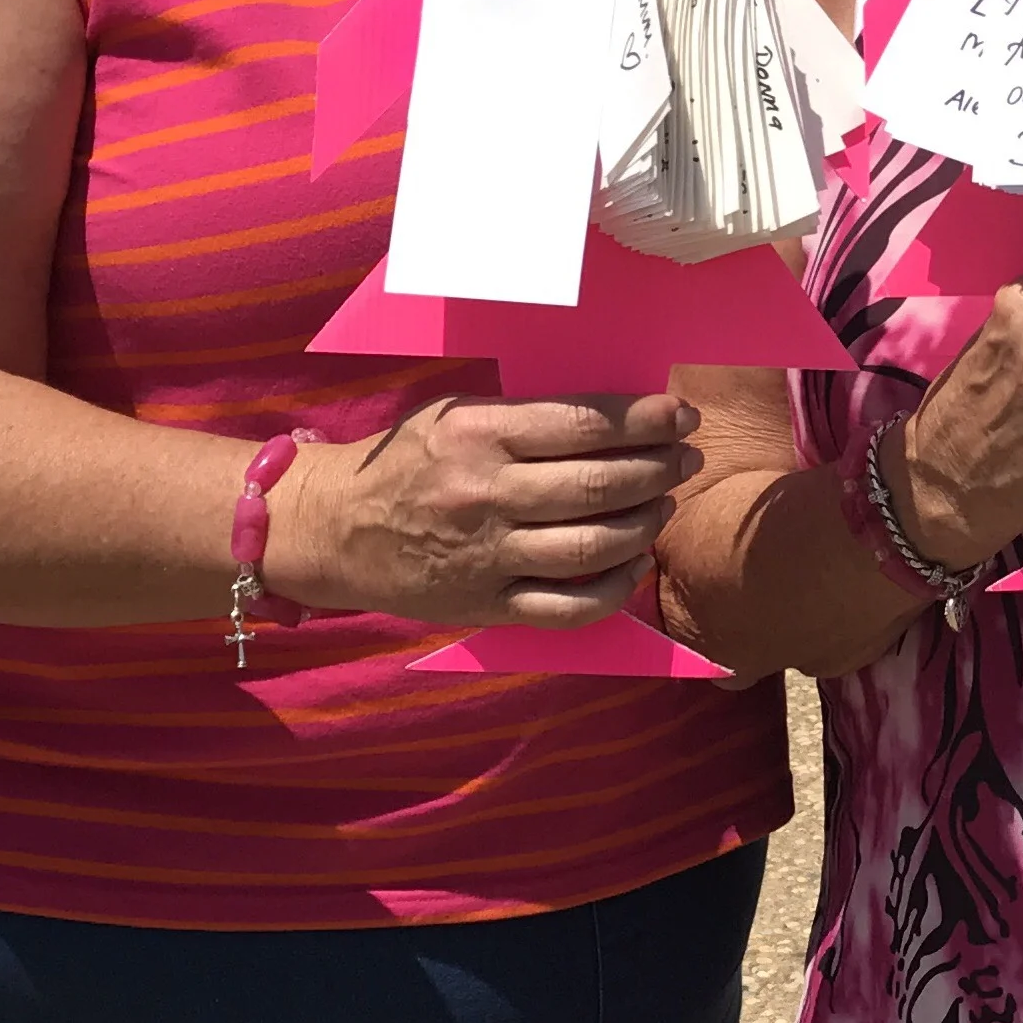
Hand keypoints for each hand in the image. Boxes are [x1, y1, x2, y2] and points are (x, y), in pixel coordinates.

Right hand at [268, 393, 700, 628]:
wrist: (334, 529)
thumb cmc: (407, 462)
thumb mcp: (456, 415)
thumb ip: (526, 416)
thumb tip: (615, 416)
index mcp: (479, 433)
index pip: (585, 423)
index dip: (646, 421)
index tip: (681, 416)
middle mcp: (486, 493)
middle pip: (600, 484)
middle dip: (660, 469)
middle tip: (688, 460)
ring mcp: (488, 555)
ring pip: (594, 546)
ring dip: (646, 525)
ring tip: (665, 504)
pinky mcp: (487, 605)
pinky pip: (569, 607)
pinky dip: (614, 589)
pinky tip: (633, 566)